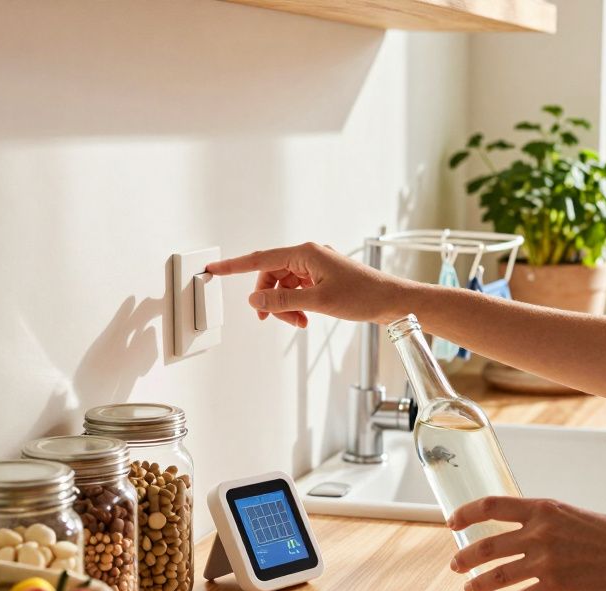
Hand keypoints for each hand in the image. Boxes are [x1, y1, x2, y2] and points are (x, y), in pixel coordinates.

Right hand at [206, 242, 413, 327]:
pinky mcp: (323, 277)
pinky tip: (306, 318)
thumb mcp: (318, 301)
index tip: (213, 268)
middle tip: (273, 319)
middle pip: (271, 275)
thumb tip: (254, 298)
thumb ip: (283, 300)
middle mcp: (308, 255)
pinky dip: (296, 305)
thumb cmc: (363, 296)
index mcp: (305, 253)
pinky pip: (298, 290)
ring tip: (299, 322)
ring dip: (285, 306)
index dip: (234, 266)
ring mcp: (316, 266)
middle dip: (269, 298)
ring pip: (284, 285)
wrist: (392, 301)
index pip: (260, 259)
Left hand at [448, 496, 605, 590]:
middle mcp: (540, 532)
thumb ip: (546, 522)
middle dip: (465, 557)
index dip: (466, 514)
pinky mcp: (557, 586)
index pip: (492, 506)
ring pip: (498, 574)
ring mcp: (547, 560)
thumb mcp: (573, 516)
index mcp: (544, 509)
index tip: (452, 522)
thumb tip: (524, 531)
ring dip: (478, 583)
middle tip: (455, 564)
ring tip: (469, 588)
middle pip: (487, 545)